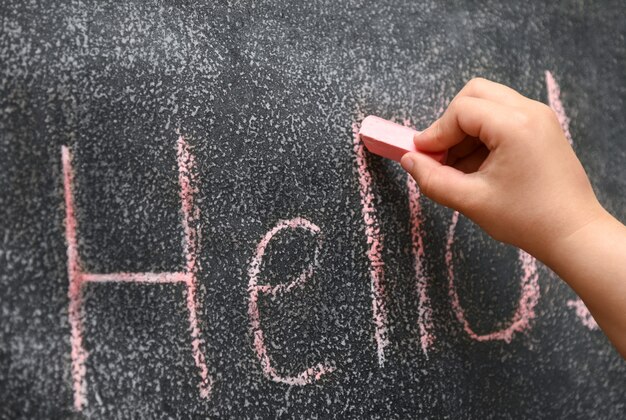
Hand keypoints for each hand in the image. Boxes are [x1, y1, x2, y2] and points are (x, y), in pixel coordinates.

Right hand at [401, 78, 605, 260]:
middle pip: (475, 94)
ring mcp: (539, 118)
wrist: (573, 233)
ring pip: (488, 103)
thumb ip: (433, 179)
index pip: (461, 111)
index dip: (435, 133)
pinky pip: (503, 117)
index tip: (421, 155)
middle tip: (439, 154)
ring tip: (458, 165)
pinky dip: (483, 134)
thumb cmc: (528, 219)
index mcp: (515, 126)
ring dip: (466, 129)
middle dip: (450, 123)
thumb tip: (409, 160)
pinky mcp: (542, 129)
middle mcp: (530, 112)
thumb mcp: (471, 201)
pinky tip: (477, 166)